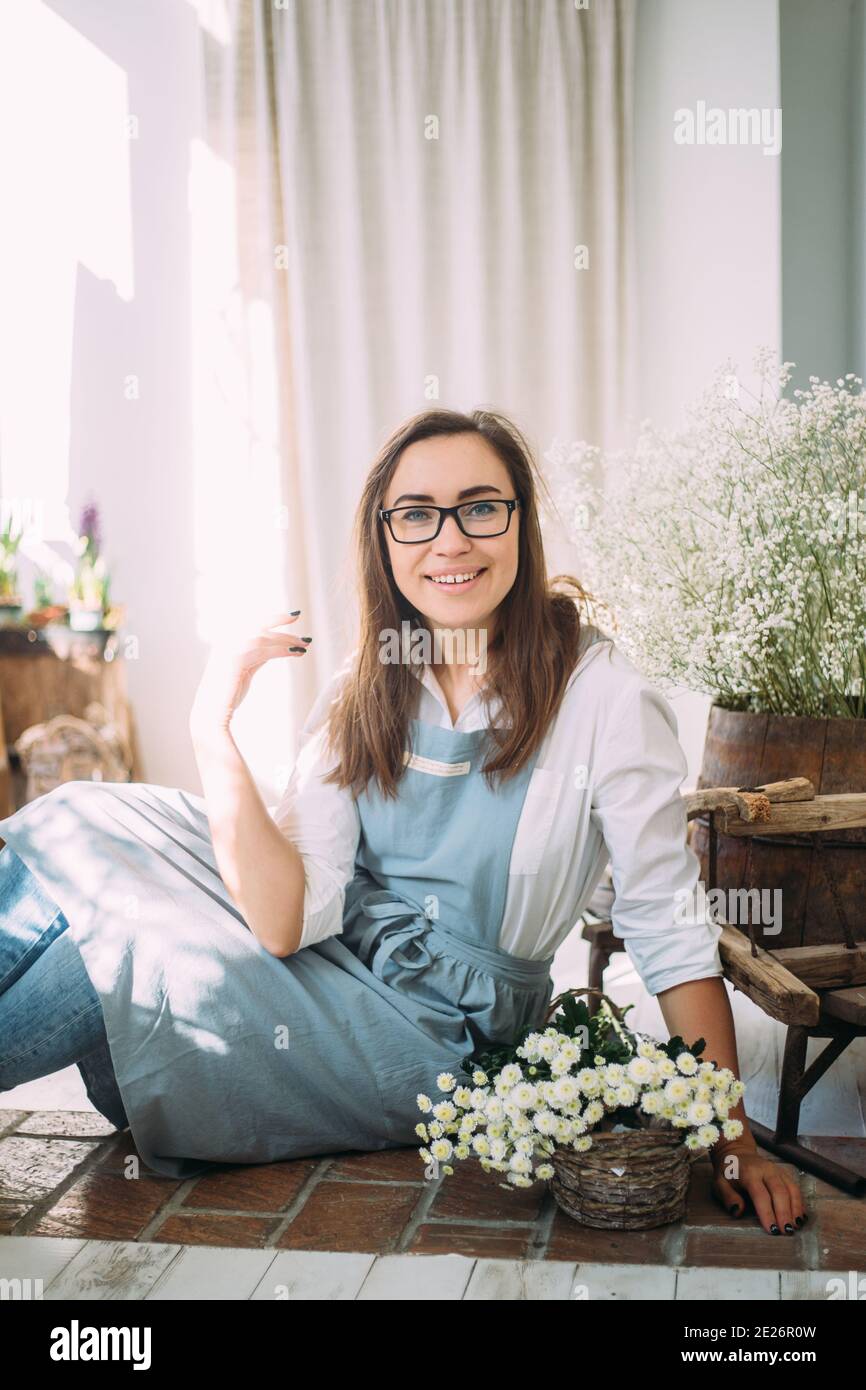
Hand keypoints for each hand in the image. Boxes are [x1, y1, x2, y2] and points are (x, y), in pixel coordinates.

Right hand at [189, 610, 311, 734]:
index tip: (294, 616)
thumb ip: (256, 658)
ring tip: (305, 646)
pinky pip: (264, 650)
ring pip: (264, 637)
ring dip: (287, 640)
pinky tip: (296, 653)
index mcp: (227, 642)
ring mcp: (229, 649)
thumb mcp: (245, 671)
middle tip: (306, 636)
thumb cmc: (227, 696)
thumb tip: (275, 649)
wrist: (211, 713)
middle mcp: (227, 642)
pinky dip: (281, 650)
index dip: (275, 619)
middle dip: (284, 625)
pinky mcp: (235, 659)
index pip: (254, 624)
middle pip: (260, 626)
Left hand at [711, 1140, 806, 1234]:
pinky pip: (795, 1188)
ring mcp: (777, 1170)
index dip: (767, 1213)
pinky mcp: (784, 1173)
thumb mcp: (719, 1183)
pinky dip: (799, 1203)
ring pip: (791, 1189)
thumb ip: (727, 1197)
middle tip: (786, 1232)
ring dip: (795, 1209)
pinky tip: (800, 1217)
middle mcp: (766, 1170)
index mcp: (749, 1173)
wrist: (737, 1152)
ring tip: (795, 1227)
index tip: (772, 1230)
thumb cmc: (728, 1172)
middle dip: (784, 1213)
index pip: (760, 1195)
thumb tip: (738, 1210)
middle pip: (779, 1192)